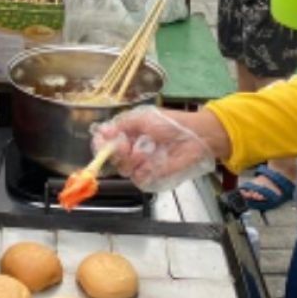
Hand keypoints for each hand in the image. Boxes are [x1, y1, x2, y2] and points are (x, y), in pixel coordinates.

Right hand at [90, 107, 219, 192]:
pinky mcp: (153, 177)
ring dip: (133, 161)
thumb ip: (121, 124)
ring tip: (145, 152)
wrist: (195, 137)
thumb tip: (101, 131)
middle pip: (112, 159)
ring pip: (124, 170)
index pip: (104, 143)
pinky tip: (152, 163)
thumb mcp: (143, 118)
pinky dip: (144, 172)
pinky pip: (140, 180)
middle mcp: (131, 151)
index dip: (102, 144)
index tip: (104, 143)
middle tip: (128, 145)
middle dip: (117, 152)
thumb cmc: (170, 124)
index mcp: (126, 135)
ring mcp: (141, 165)